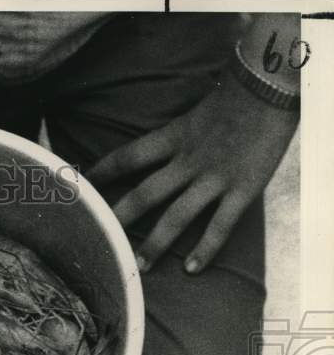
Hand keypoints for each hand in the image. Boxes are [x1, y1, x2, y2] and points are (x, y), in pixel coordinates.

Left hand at [88, 70, 297, 273]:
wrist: (275, 84)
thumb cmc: (237, 97)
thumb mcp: (194, 114)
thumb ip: (175, 137)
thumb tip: (155, 152)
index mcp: (173, 137)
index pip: (126, 158)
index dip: (100, 175)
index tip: (78, 190)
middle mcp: (188, 160)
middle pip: (143, 194)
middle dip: (118, 220)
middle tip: (98, 241)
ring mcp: (214, 177)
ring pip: (176, 216)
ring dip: (154, 244)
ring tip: (137, 266)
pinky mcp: (243, 188)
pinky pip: (220, 225)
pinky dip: (205, 249)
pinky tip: (190, 269)